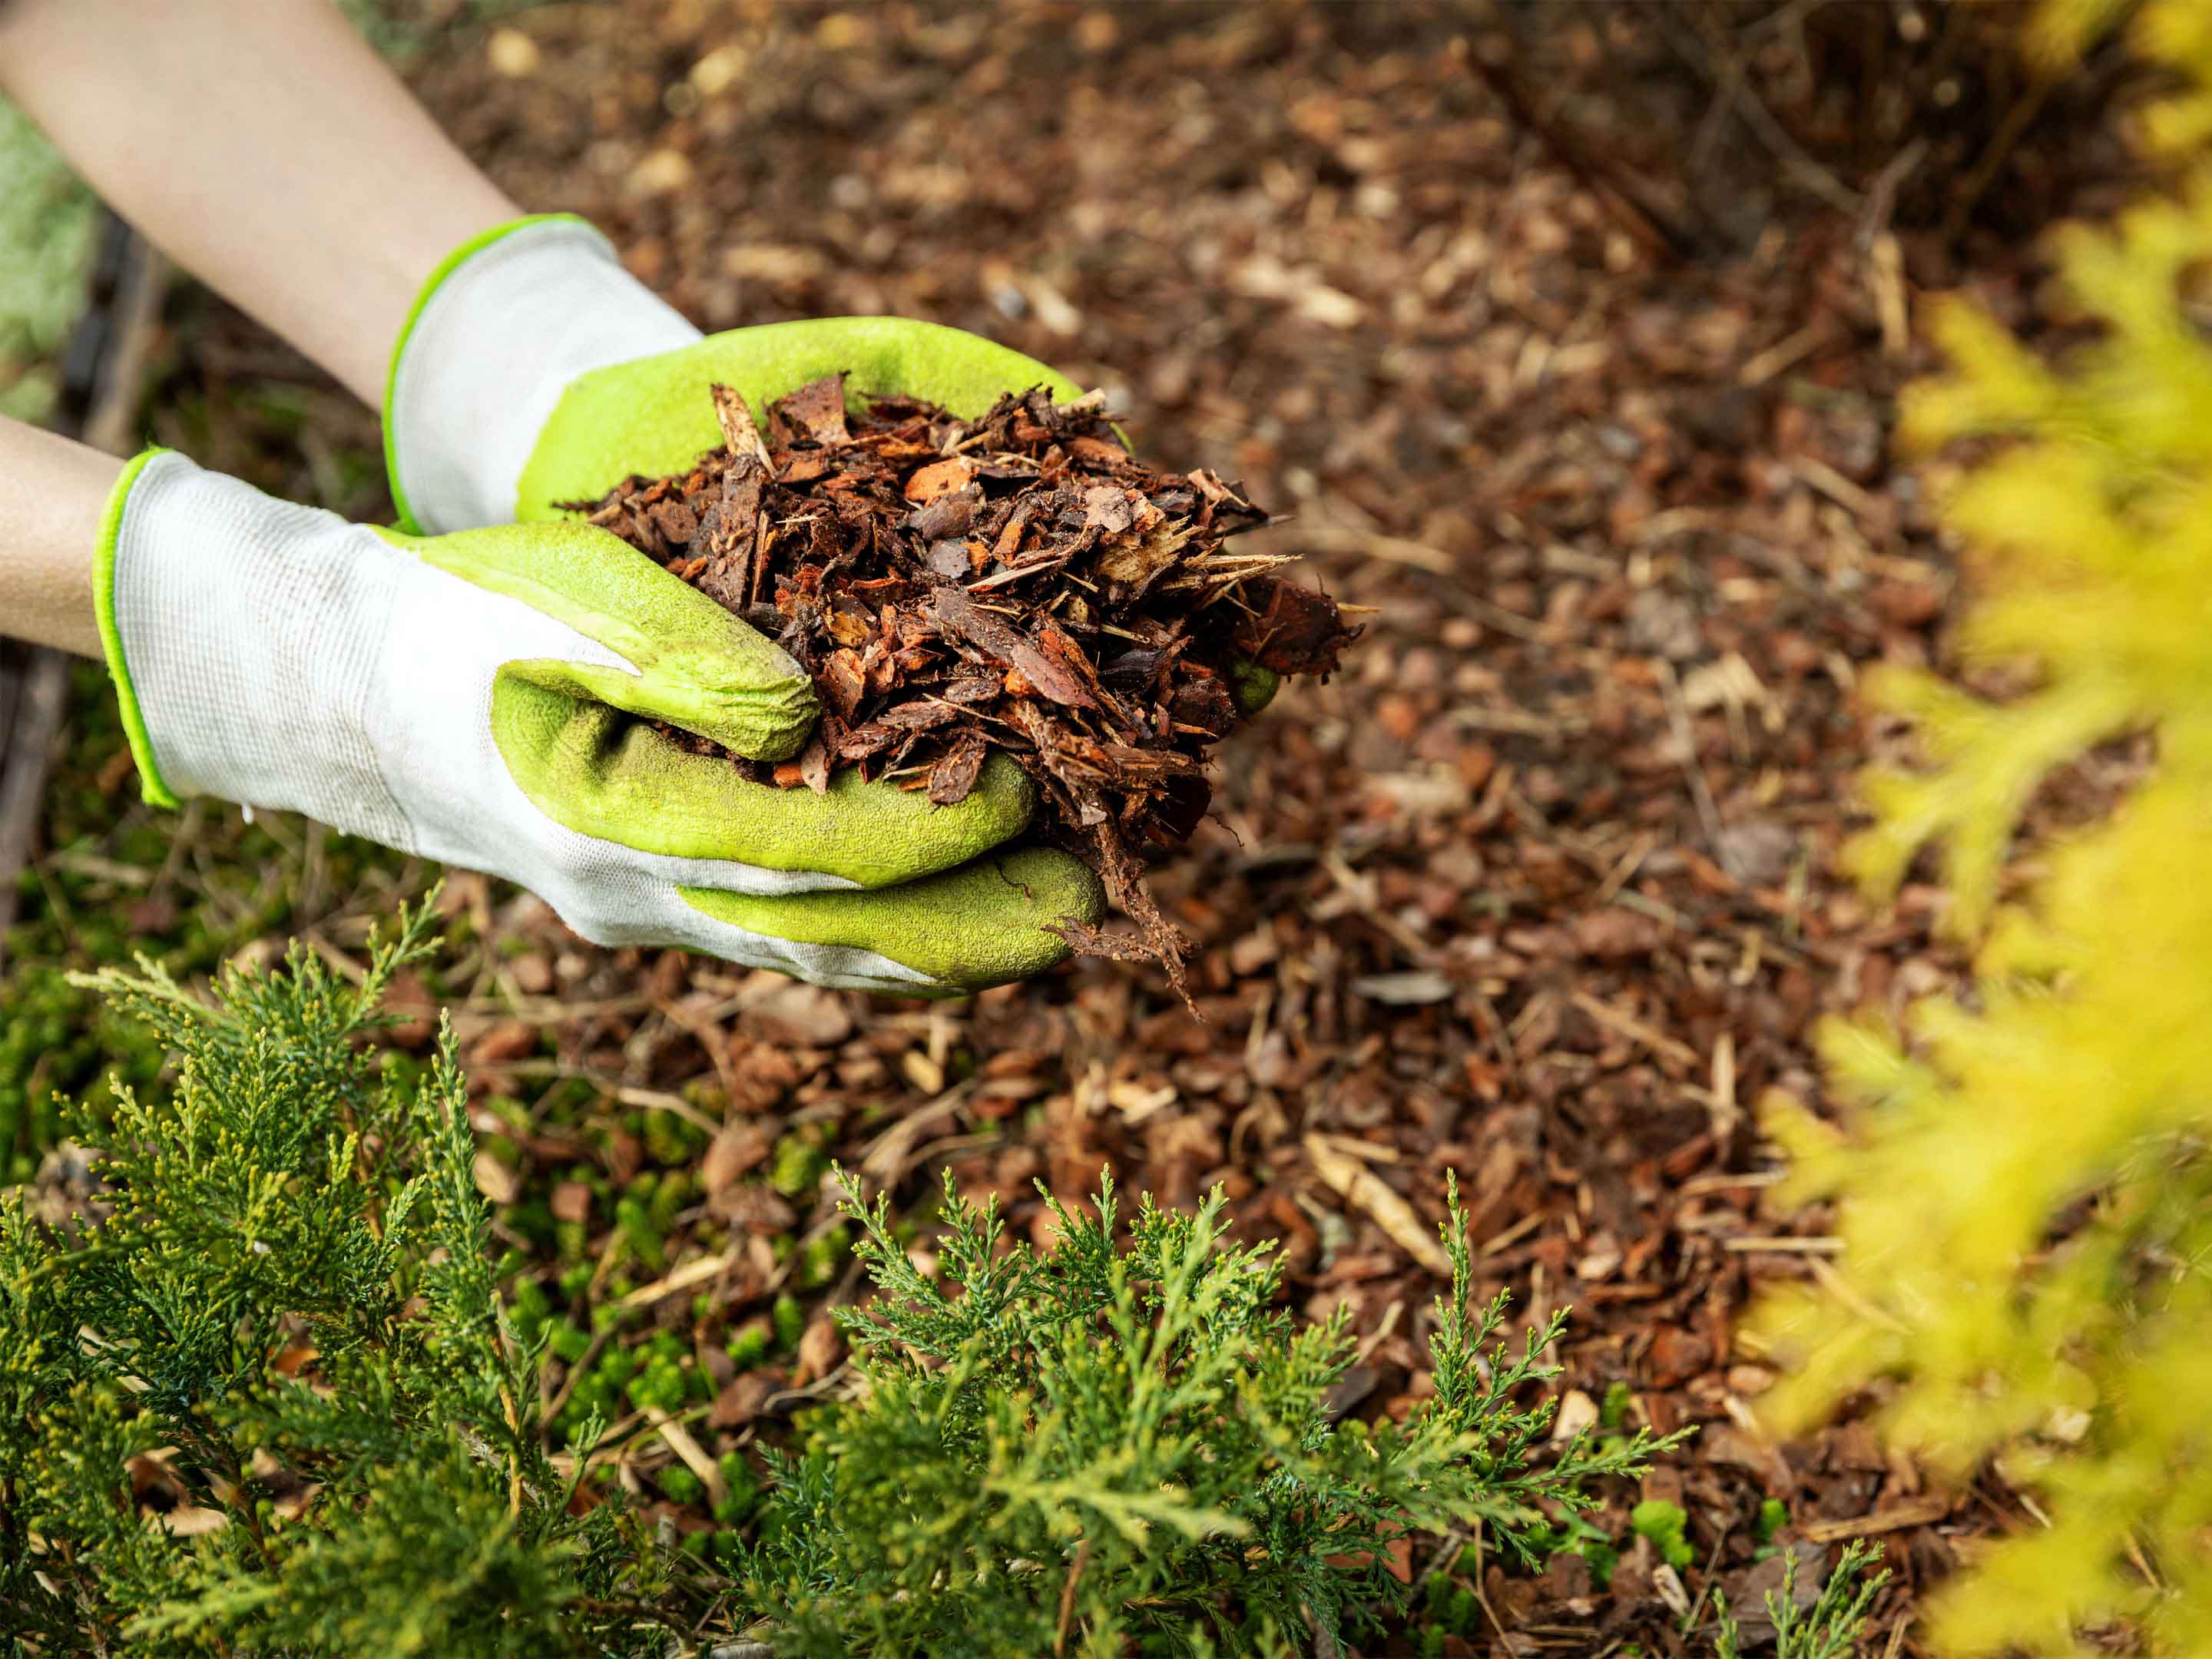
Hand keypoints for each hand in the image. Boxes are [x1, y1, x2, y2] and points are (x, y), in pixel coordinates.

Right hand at [98, 450, 1099, 993]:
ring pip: (818, 953)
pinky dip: (878, 932)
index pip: (813, 849)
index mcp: (615, 820)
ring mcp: (646, 916)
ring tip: (1053, 928)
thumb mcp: (566, 602)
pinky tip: (953, 916)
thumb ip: (682, 658)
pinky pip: (789, 936)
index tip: (1029, 791)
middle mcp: (638, 896)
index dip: (931, 831)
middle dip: (968, 926)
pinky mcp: (658, 904)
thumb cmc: (466, 615)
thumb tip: (806, 717)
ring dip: (937, 946)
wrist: (355, 685)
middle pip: (835, 936)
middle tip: (1090, 914)